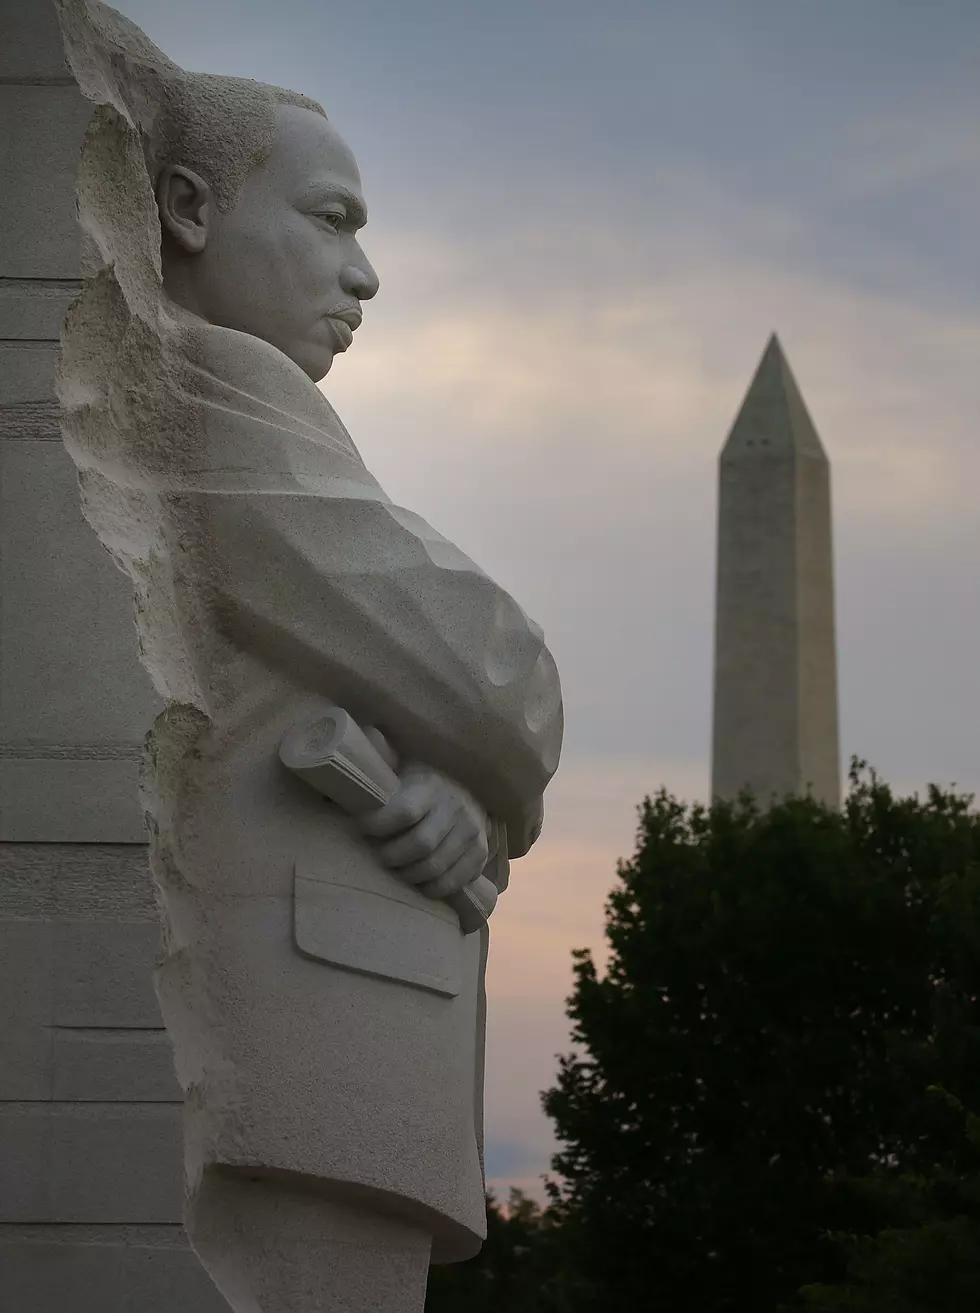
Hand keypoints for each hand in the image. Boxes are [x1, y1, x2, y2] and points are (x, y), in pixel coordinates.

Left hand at [356, 740, 489, 899]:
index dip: (377, 825)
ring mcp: (471, 830)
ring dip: (410, 875)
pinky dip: (436, 887)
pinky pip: (457, 879)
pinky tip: (422, 882)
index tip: (361, 827)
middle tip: (379, 854)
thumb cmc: (419, 775)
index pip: (403, 812)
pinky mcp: (480, 850)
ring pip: (437, 866)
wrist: (467, 781)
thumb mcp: (400, 761)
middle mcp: (455, 807)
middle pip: (420, 846)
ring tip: (397, 869)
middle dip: (392, 856)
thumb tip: (343, 744)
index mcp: (430, 784)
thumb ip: (376, 756)